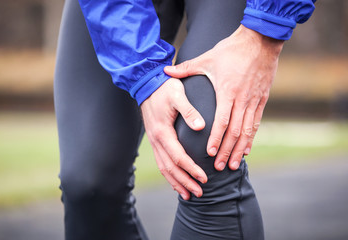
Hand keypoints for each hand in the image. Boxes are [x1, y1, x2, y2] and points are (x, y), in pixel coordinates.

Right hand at [140, 78, 207, 199]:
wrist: (146, 82)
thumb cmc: (164, 88)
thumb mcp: (178, 95)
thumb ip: (189, 111)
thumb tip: (201, 126)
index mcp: (162, 132)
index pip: (178, 157)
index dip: (191, 169)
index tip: (204, 178)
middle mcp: (156, 140)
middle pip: (170, 168)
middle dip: (185, 182)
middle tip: (199, 193)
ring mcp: (154, 140)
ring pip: (164, 167)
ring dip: (176, 182)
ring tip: (188, 194)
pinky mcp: (155, 138)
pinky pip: (161, 161)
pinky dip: (168, 173)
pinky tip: (175, 179)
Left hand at [164, 25, 283, 170]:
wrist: (261, 41)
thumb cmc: (232, 50)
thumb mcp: (207, 58)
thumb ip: (186, 68)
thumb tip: (165, 71)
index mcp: (227, 91)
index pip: (221, 121)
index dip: (215, 139)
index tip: (209, 153)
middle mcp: (242, 99)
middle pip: (234, 132)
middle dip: (226, 151)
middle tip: (219, 167)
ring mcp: (254, 101)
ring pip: (247, 131)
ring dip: (239, 149)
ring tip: (233, 165)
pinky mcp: (262, 99)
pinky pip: (256, 123)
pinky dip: (251, 138)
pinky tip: (246, 150)